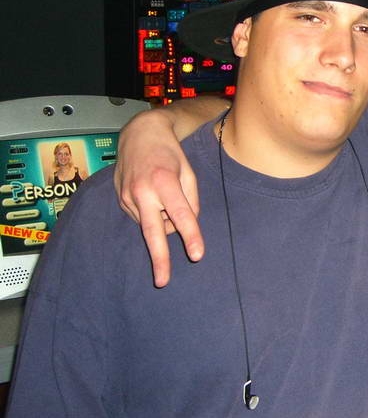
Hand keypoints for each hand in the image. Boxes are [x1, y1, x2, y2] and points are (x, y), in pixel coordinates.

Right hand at [114, 109, 203, 286]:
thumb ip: (190, 199)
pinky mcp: (120, 201)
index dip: (191, 235)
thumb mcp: (188, 172)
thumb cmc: (170, 153)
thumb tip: (184, 226)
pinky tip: (153, 196)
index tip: (197, 254)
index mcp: (163, 181)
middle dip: (159, 259)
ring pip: (152, 224)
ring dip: (163, 220)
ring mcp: (127, 197)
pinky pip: (143, 218)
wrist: (138, 135)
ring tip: (165, 195)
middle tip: (163, 281)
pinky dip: (153, 214)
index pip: (181, 214)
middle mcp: (142, 191)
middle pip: (153, 231)